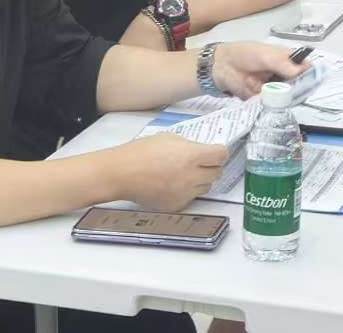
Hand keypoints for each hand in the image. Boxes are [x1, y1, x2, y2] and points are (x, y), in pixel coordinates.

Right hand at [112, 134, 227, 210]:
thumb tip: (202, 150)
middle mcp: (191, 176)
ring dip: (202, 179)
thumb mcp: (169, 138)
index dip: (220, 152)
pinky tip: (175, 184)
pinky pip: (191, 198)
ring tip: (187, 173)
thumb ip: (189, 145)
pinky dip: (188, 191)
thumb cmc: (141, 152)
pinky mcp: (176, 205)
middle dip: (212, 166)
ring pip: (206, 187)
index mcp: (191, 156)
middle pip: (217, 173)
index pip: (221, 155)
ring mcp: (184, 193)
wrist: (122, 173)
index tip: (216, 151)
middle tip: (203, 162)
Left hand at [211, 41, 308, 98]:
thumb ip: (284, 65)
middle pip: (300, 85)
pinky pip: (275, 105)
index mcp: (287, 60)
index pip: (305, 68)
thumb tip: (302, 72)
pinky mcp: (265, 100)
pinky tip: (277, 105)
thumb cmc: (245, 54)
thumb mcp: (266, 56)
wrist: (221, 66)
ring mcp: (275, 88)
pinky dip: (277, 106)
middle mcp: (284, 75)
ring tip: (287, 99)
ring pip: (289, 97)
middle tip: (299, 93)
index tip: (313, 82)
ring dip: (289, 99)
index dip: (311, 75)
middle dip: (301, 90)